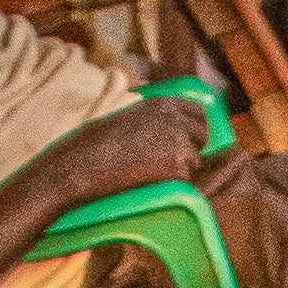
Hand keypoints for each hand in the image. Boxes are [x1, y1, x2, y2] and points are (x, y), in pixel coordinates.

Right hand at [67, 92, 221, 195]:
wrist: (85, 165)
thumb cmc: (96, 144)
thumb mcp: (127, 117)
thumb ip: (152, 119)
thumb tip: (170, 131)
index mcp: (163, 103)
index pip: (198, 112)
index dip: (195, 128)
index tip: (190, 139)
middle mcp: (176, 119)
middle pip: (202, 135)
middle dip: (193, 148)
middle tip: (172, 161)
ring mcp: (179, 142)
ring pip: (194, 160)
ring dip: (179, 168)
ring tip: (148, 171)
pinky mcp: (178, 166)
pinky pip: (184, 179)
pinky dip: (171, 183)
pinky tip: (147, 180)